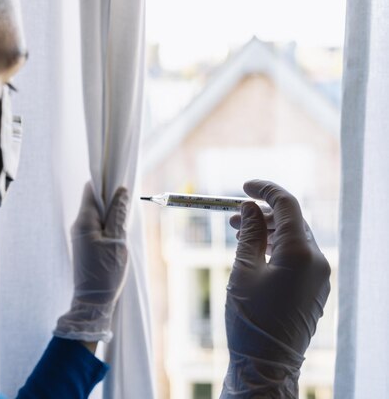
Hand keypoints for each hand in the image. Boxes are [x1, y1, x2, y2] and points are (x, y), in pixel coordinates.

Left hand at [53, 182, 129, 342]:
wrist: (92, 303)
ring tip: (126, 219)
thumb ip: (118, 216)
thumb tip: (121, 191)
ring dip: (111, 212)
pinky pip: (96, 225)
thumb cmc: (105, 274)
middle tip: (129, 203)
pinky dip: (107, 224)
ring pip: (96, 213)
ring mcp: (80, 235)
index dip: (105, 182)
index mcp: (84, 221)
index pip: (90, 190)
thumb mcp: (117, 242)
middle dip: (110, 198)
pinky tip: (119, 231)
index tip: (121, 180)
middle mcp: (78, 225)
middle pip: (93, 200)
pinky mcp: (84, 244)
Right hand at [221, 180, 330, 397]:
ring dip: (267, 231)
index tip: (244, 186)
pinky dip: (276, 248)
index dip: (265, 190)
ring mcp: (319, 277)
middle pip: (292, 222)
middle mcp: (317, 261)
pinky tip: (254, 255)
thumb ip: (247, 234)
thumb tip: (248, 208)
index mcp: (301, 253)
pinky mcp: (315, 289)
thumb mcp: (242, 271)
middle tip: (231, 216)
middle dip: (262, 213)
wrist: (268, 365)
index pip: (287, 206)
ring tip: (237, 234)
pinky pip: (298, 257)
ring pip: (295, 239)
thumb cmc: (250, 319)